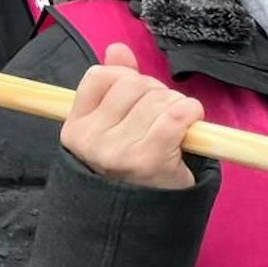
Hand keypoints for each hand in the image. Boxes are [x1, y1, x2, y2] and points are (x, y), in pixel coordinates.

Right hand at [61, 43, 203, 189]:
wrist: (146, 218)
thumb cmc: (134, 165)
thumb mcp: (116, 126)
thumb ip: (116, 85)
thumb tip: (117, 48)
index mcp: (75, 128)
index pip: (100, 76)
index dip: (128, 79)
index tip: (139, 100)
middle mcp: (91, 140)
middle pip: (136, 85)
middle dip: (158, 94)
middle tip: (162, 119)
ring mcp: (117, 152)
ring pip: (160, 98)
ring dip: (177, 106)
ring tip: (175, 130)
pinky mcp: (148, 160)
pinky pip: (177, 114)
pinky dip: (192, 113)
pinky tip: (191, 126)